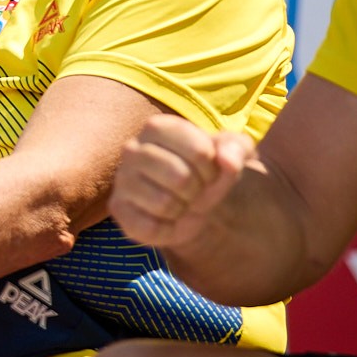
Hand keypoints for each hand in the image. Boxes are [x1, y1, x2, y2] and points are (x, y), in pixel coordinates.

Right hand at [110, 115, 252, 247]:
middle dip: (198, 191)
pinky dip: (167, 229)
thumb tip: (226, 159)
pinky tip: (166, 218)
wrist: (191, 203)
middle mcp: (132, 148)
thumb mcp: (233, 154)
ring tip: (181, 202)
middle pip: (180, 178)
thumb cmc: (208, 171)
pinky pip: (149, 226)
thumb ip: (237, 149)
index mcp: (157, 127)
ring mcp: (122, 179)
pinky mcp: (118, 209)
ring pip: (164, 204)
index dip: (212, 168)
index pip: (199, 151)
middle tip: (195, 190)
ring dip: (182, 210)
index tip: (208, 170)